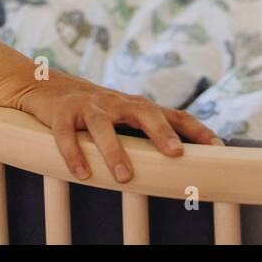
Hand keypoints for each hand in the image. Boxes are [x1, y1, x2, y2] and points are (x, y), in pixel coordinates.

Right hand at [14, 71, 224, 183]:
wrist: (44, 86)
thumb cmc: (93, 108)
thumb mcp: (122, 114)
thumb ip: (147, 131)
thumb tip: (183, 158)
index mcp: (135, 105)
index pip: (172, 114)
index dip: (195, 129)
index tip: (218, 146)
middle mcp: (115, 102)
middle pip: (143, 111)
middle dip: (161, 132)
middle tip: (176, 154)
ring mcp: (88, 107)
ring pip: (103, 126)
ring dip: (115, 151)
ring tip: (125, 176)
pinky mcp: (62, 114)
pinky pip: (67, 135)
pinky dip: (74, 154)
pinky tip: (82, 173)